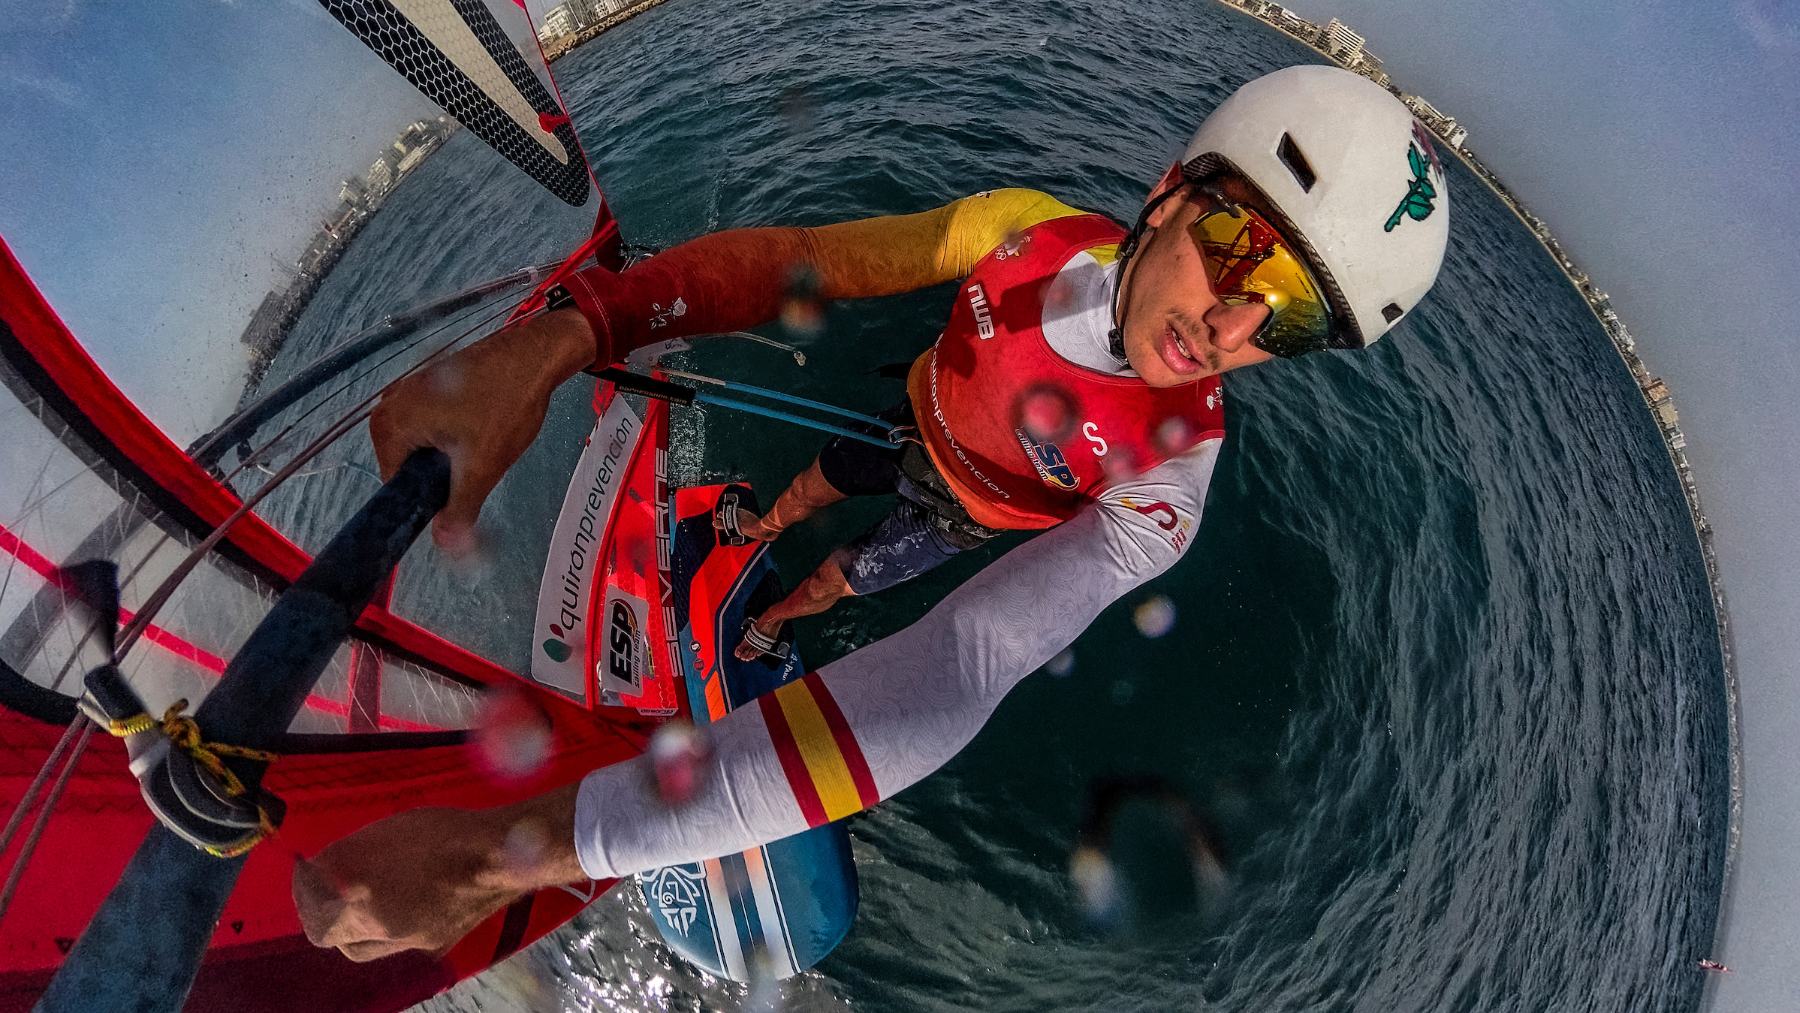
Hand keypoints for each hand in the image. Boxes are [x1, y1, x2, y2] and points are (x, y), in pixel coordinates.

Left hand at [292, 788, 585, 961]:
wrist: (504, 851)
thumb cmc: (440, 835)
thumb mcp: (381, 833)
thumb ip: (340, 858)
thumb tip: (318, 869)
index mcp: (367, 914)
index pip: (317, 922)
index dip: (304, 893)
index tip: (306, 866)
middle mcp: (390, 938)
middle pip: (343, 942)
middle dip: (329, 915)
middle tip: (328, 884)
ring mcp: (420, 942)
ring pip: (374, 945)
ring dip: (358, 924)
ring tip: (361, 892)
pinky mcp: (445, 936)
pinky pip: (404, 937)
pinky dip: (391, 920)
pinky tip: (402, 894)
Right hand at [369, 309, 594, 547]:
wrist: (534, 355)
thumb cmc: (506, 403)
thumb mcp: (481, 467)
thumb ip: (459, 510)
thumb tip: (446, 547)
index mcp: (388, 424)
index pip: (396, 486)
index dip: (428, 498)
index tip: (458, 492)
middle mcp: (388, 405)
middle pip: (409, 466)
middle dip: (443, 474)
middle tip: (477, 460)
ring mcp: (408, 391)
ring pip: (424, 447)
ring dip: (452, 455)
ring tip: (482, 439)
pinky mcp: (428, 384)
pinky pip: (433, 426)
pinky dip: (456, 435)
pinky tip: (482, 425)